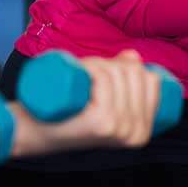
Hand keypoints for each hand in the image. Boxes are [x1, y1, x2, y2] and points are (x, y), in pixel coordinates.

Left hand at [14, 50, 160, 156]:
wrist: (34, 127)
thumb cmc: (69, 109)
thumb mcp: (102, 98)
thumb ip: (122, 78)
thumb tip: (134, 55)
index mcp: (143, 131)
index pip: (153, 80)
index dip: (132, 66)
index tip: (108, 72)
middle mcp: (135, 133)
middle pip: (136, 74)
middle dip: (111, 62)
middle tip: (89, 73)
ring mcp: (118, 129)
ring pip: (117, 73)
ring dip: (97, 63)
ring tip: (82, 76)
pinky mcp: (100, 123)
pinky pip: (105, 79)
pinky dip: (93, 67)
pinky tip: (82, 75)